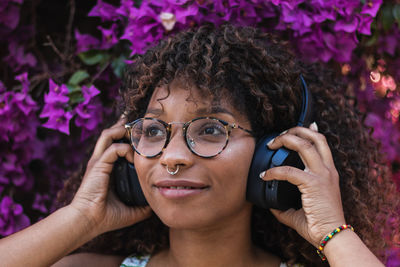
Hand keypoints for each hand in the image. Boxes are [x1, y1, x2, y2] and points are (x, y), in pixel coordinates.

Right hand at [69, 116, 151, 235]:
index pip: (115, 144)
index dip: (127, 136)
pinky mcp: (98, 165)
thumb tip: (156, 205)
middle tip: (140, 123)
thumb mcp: (131, 210)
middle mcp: (101, 161)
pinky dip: (126, 149)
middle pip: (110, 133)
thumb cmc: (106, 217)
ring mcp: (98, 161)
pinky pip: (114, 148)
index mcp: (107, 168)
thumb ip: (143, 206)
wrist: (88, 222)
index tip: (141, 135)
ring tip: (137, 132)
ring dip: (123, 130)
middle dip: (124, 125)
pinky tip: (135, 158)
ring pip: (109, 134)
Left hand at [260, 123, 345, 246]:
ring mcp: (322, 175)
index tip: (299, 128)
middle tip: (278, 136)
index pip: (321, 144)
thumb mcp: (300, 211)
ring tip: (271, 145)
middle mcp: (328, 170)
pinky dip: (274, 171)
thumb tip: (270, 204)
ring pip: (305, 145)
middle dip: (295, 130)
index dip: (310, 131)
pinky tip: (264, 175)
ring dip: (285, 140)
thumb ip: (285, 206)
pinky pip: (289, 171)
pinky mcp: (313, 184)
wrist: (333, 237)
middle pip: (315, 137)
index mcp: (328, 173)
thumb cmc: (319, 225)